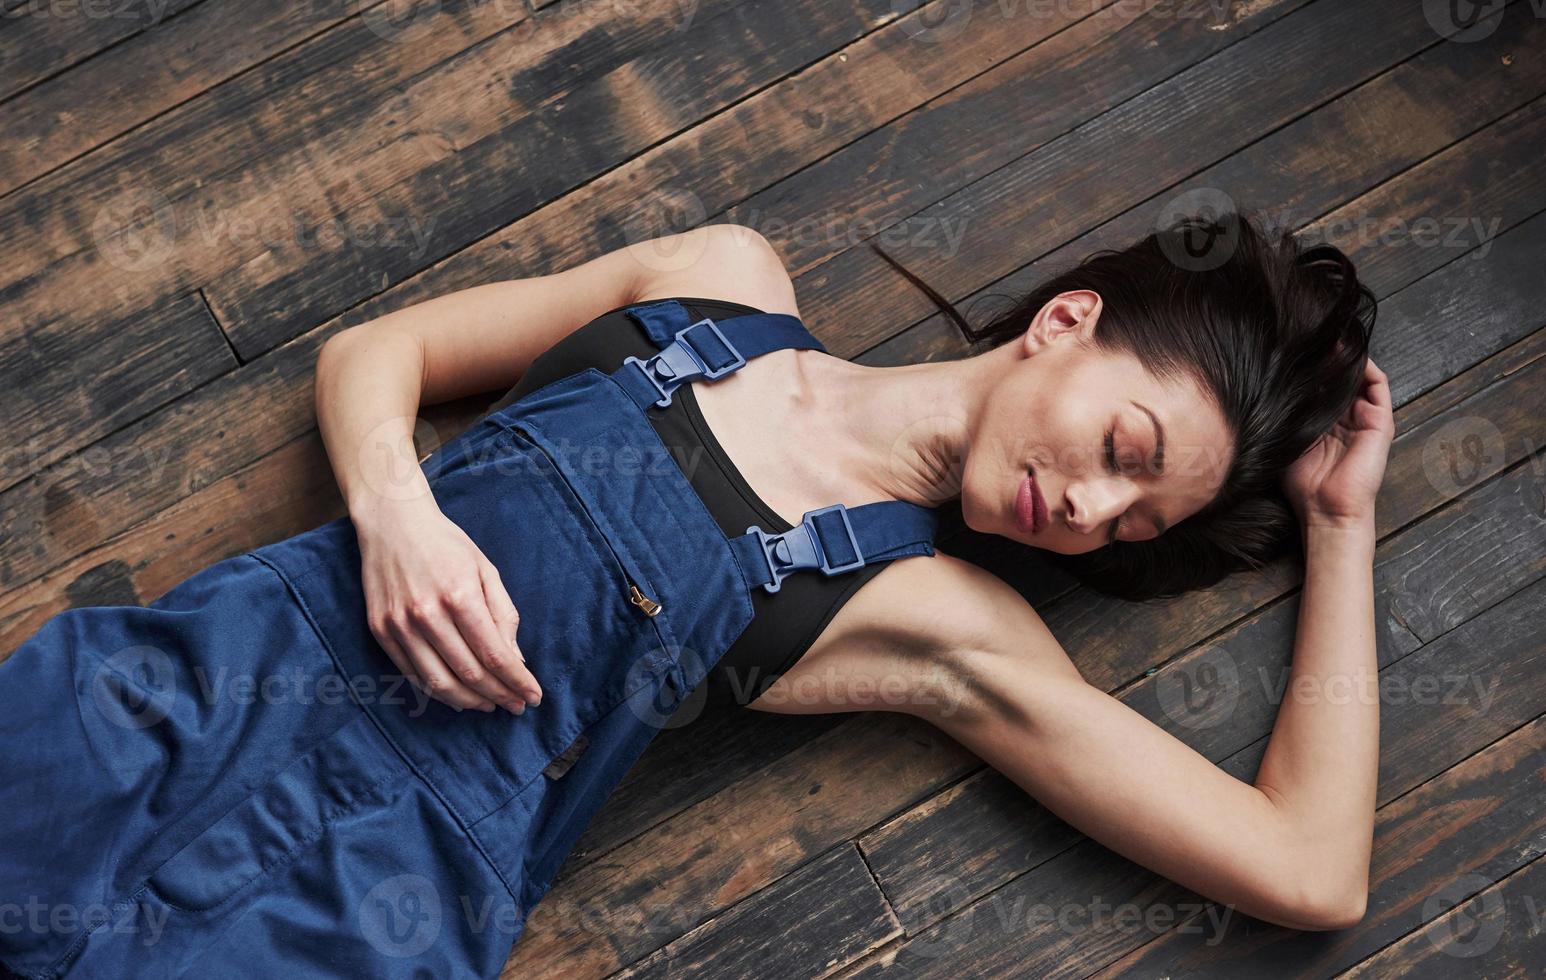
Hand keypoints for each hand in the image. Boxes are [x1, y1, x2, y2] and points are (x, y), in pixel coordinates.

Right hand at [355, 496, 541, 712]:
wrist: (392, 523)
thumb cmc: (446, 544)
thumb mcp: (486, 570)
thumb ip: (503, 615)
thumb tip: (515, 660)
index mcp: (460, 595)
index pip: (494, 655)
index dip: (517, 681)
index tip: (534, 696)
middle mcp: (427, 614)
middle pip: (469, 674)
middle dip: (499, 695)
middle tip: (516, 706)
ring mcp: (399, 625)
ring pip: (439, 682)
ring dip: (470, 702)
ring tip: (490, 705)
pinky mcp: (380, 631)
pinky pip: (411, 674)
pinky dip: (438, 691)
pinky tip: (458, 695)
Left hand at [1282, 357, 1394, 530]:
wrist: (1326, 509)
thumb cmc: (1303, 483)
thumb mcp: (1288, 439)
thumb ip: (1288, 414)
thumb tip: (1272, 383)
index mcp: (1325, 422)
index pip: (1321, 385)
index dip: (1310, 368)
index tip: (1293, 350)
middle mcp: (1347, 417)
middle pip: (1339, 377)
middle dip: (1326, 357)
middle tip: (1309, 339)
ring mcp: (1365, 418)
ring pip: (1358, 376)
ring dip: (1345, 358)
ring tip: (1328, 341)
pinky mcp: (1380, 421)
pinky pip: (1377, 385)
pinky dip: (1365, 367)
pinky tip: (1347, 355)